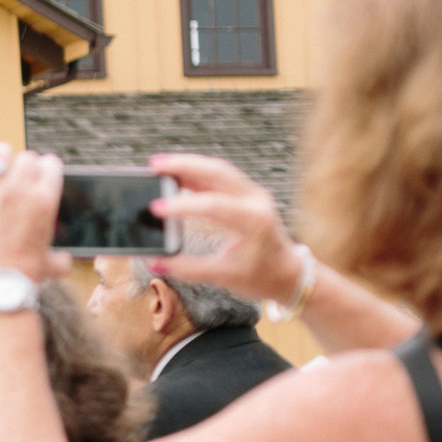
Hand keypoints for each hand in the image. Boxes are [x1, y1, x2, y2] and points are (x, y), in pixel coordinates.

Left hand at [0, 132, 69, 282]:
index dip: (43, 170)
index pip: (49, 164)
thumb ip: (59, 258)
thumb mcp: (50, 265)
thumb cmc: (23, 278)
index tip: (37, 178)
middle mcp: (19, 190)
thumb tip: (66, 262)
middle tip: (14, 184)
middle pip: (25, 158)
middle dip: (21, 168)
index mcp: (45, 200)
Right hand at [145, 152, 306, 302]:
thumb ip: (188, 268)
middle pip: (217, 172)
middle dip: (184, 165)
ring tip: (158, 165)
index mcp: (253, 221)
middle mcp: (256, 201)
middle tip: (153, 165)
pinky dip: (196, 172)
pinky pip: (220, 176)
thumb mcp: (223, 277)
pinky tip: (175, 174)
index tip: (155, 208)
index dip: (182, 205)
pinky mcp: (246, 194)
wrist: (288, 273)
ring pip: (218, 169)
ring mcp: (252, 194)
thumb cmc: (261, 276)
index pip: (213, 205)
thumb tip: (156, 260)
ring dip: (188, 164)